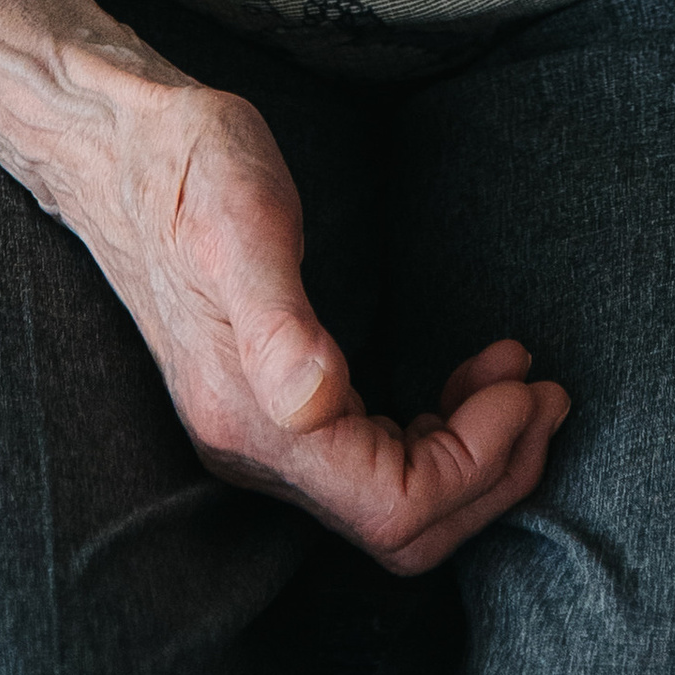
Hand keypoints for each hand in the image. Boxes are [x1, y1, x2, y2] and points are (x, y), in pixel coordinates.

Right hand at [72, 67, 566, 570]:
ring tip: (525, 379)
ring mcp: (266, 432)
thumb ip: (278, 322)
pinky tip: (467, 376)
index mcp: (258, 421)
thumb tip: (317, 400)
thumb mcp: (240, 221)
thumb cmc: (189, 169)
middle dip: (494, 470)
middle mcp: (259, 449)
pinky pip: (374, 460)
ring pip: (394, 500)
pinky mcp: (276, 403)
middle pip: (403, 525)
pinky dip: (439, 431)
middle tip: (552, 393)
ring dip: (476, 452)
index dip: (477, 464)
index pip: (394, 506)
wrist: (121, 150)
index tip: (529, 387)